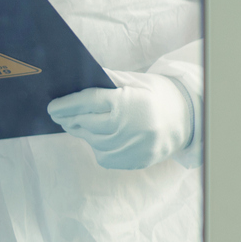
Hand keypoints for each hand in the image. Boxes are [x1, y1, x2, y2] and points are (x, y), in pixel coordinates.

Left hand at [47, 71, 194, 169]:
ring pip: (92, 141)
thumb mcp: (135, 82)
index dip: (66, 104)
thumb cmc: (157, 96)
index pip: (87, 102)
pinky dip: (97, 146)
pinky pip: (103, 155)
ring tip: (76, 124)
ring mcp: (130, 147)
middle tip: (58, 115)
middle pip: (86, 123)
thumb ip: (106, 81)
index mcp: (127, 102)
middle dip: (69, 119)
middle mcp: (127, 127)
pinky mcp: (133, 161)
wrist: (188, 119)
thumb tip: (75, 80)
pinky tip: (98, 137)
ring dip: (81, 132)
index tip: (52, 107)